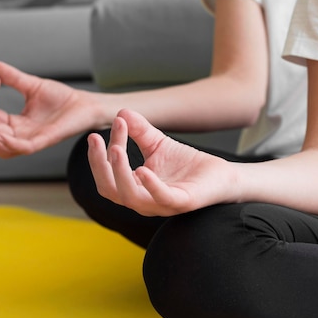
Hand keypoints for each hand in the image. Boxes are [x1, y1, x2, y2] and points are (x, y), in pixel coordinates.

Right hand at [0, 60, 98, 157]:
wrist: (86, 104)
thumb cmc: (62, 98)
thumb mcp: (32, 85)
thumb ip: (13, 78)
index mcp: (16, 124)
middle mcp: (20, 135)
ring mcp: (32, 140)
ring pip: (1, 147)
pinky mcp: (44, 141)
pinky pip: (22, 148)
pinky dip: (9, 144)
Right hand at [88, 109, 234, 216]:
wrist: (220, 174)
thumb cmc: (187, 164)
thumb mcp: (158, 143)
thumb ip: (140, 131)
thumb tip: (121, 112)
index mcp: (134, 189)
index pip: (108, 173)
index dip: (102, 151)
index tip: (111, 125)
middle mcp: (143, 201)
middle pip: (110, 190)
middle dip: (99, 165)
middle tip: (96, 139)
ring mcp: (161, 205)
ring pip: (130, 198)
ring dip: (119, 173)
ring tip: (115, 150)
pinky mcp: (181, 203)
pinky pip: (161, 198)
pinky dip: (150, 185)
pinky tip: (142, 169)